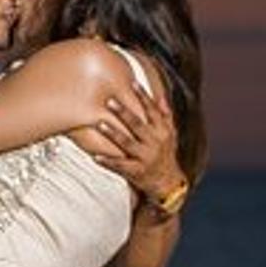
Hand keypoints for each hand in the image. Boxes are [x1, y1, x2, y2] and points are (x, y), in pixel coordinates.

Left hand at [92, 79, 183, 202]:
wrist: (168, 183)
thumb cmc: (166, 154)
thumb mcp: (170, 134)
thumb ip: (165, 115)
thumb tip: (160, 95)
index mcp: (162, 131)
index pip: (152, 111)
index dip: (143, 97)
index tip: (132, 83)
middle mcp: (155, 143)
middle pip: (138, 125)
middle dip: (124, 113)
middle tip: (109, 101)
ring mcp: (145, 158)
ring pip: (128, 144)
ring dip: (114, 134)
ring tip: (100, 124)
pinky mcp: (136, 172)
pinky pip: (120, 166)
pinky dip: (108, 162)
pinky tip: (95, 157)